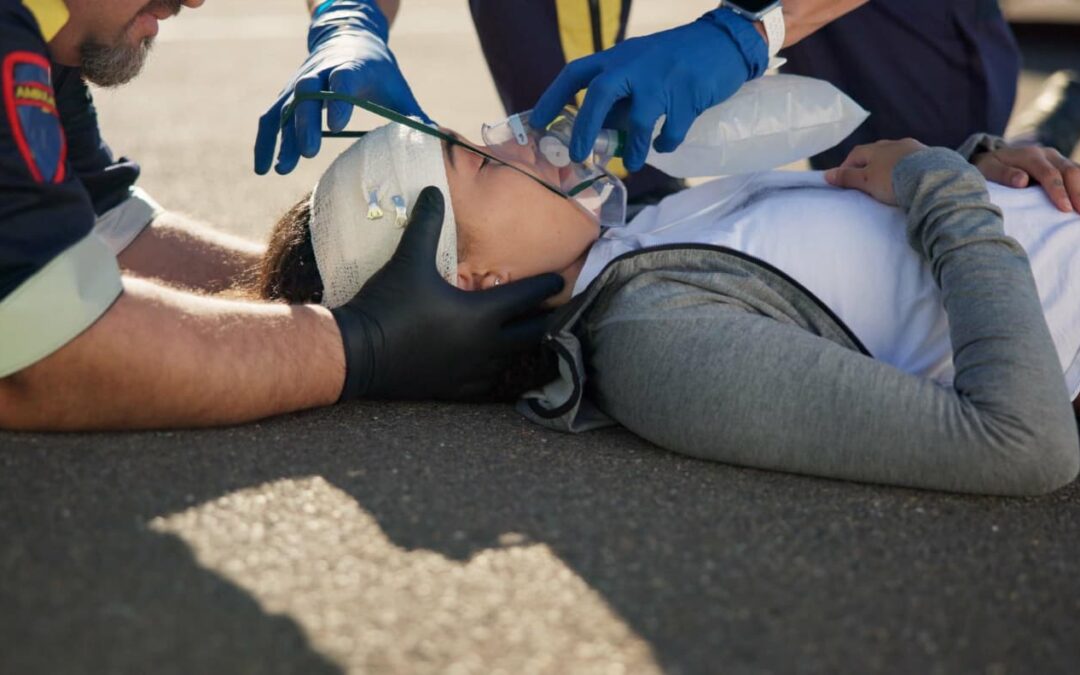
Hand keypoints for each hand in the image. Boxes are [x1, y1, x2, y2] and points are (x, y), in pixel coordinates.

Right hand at [254, 0, 427, 175]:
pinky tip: (262, 168)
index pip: (342, 80)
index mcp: (352, 68)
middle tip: (308, 152)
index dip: (339, 101)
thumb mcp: (398, 89)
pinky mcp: (287, 94)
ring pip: (285, 107)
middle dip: (306, 122)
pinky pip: (271, 117)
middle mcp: (320, 72)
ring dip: (281, 137)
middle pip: (307, 94)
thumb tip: (439, 145)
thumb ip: (414, 117)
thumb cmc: (379, 72)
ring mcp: (300, 82)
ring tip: (280, 169)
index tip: (337, 126)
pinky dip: (265, 141)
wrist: (348, 39)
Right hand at [331, 187, 564, 400]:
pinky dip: (496, 368)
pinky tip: (493, 362)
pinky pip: (487, 381)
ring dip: (522, 345)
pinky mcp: (454, 389)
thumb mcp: (409, 259)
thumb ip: (427, 225)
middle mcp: (485, 346)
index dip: (546, 286)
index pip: (527, 298)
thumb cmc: (389, 304)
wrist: (358, 353)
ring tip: (528, 334)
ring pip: (512, 359)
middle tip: (558, 311)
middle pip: (532, 334)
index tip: (561, 280)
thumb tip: (433, 191)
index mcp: (481, 314)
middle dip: (547, 320)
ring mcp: (471, 371)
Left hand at [530, 9, 767, 172]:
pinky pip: (671, 129)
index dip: (553, 98)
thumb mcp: (639, 69)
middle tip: (579, 155)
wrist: (723, 42)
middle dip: (585, 129)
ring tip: (632, 164)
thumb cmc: (674, 60)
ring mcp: (662, 78)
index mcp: (617, 57)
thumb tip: (597, 133)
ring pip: (639, 120)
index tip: (537, 123)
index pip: (575, 73)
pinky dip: (666, 143)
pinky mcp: (688, 93)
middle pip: (599, 94)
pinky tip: (663, 146)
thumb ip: (618, 97)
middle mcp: (634, 64)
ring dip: (632, 148)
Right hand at [825, 139, 927, 205]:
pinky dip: (907, 167)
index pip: (856, 154)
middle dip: (870, 163)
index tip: (844, 179)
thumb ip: (848, 178)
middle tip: (867, 179)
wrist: (931, 178)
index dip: (848, 165)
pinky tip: (909, 177)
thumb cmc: (893, 180)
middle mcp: (895, 144)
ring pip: (897, 154)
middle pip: (877, 151)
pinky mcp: (931, 156)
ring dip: (890, 164)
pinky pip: (914, 160)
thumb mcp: (867, 181)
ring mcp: (914, 148)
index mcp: (876, 149)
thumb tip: (827, 174)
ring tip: (889, 179)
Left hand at [971, 144, 1079, 212]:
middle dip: (1078, 192)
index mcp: (1030, 155)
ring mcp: (1058, 160)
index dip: (1058, 191)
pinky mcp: (1062, 167)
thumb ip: (1003, 174)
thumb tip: (1022, 181)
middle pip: (1070, 171)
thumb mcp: (988, 169)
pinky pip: (1077, 176)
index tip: (1065, 209)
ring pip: (1077, 172)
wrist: (993, 159)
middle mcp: (1048, 155)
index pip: (1049, 174)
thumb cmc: (989, 169)